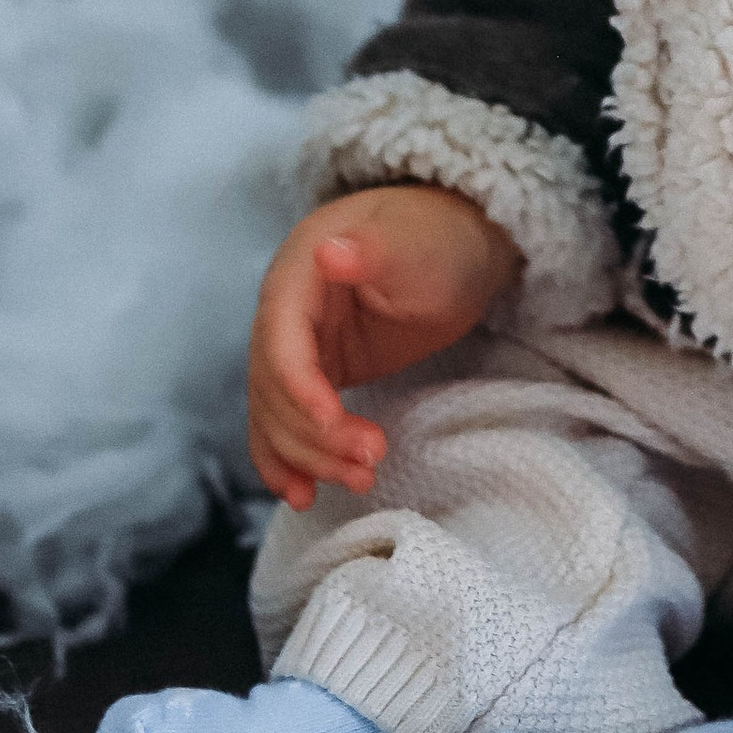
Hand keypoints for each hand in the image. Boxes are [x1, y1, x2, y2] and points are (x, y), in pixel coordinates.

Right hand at [247, 183, 518, 510]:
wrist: (458, 247)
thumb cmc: (439, 239)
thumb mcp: (414, 245)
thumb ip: (373, 252)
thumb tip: (328, 254)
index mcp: (297, 272)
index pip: (281, 341)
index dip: (300, 388)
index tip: (334, 422)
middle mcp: (284, 311)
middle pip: (275, 388)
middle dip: (315, 433)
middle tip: (370, 459)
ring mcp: (297, 344)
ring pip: (278, 414)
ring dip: (309, 455)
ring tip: (361, 480)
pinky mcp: (316, 372)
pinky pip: (286, 422)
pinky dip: (290, 459)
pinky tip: (303, 494)